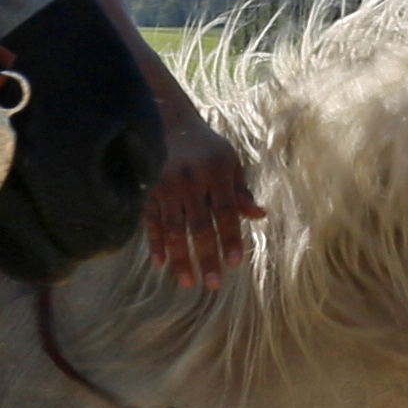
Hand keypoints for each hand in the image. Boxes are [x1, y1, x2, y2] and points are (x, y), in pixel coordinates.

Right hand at [144, 125, 260, 289]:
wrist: (168, 121)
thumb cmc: (207, 148)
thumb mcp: (229, 162)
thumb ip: (241, 191)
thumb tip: (259, 216)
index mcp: (216, 173)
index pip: (225, 212)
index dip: (229, 238)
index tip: (234, 264)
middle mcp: (190, 181)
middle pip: (199, 226)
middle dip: (206, 257)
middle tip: (212, 285)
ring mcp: (166, 186)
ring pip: (173, 229)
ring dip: (180, 258)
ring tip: (186, 283)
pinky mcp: (148, 189)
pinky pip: (151, 221)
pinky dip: (155, 242)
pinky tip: (161, 264)